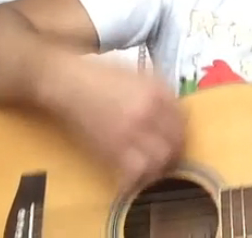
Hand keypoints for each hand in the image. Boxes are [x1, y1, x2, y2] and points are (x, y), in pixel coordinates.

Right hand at [43, 56, 185, 191]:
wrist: (68, 84)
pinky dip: (137, 178)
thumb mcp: (138, 73)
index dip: (182, 131)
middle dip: (176, 151)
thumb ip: (159, 89)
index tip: (178, 136)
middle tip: (171, 155)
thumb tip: (174, 107)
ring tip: (156, 167)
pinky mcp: (111, 150)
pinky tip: (136, 176)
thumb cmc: (102, 75)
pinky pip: (133, 172)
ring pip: (159, 161)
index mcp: (157, 93)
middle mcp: (148, 114)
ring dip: (161, 166)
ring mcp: (130, 134)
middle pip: (175, 142)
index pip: (182, 119)